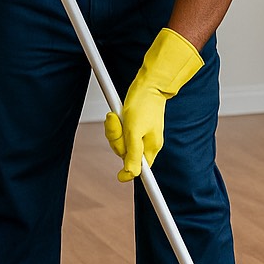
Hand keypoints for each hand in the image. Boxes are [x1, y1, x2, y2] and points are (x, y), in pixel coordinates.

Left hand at [105, 28, 203, 180]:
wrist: (149, 83)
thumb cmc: (144, 103)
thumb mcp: (135, 131)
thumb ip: (132, 154)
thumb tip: (131, 175)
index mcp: (150, 147)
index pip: (141, 170)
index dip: (131, 175)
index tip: (121, 180)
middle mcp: (145, 143)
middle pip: (123, 153)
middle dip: (116, 139)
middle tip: (118, 124)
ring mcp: (138, 135)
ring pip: (118, 141)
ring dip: (113, 129)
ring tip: (115, 116)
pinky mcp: (132, 126)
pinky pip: (118, 131)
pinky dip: (114, 124)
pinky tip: (115, 115)